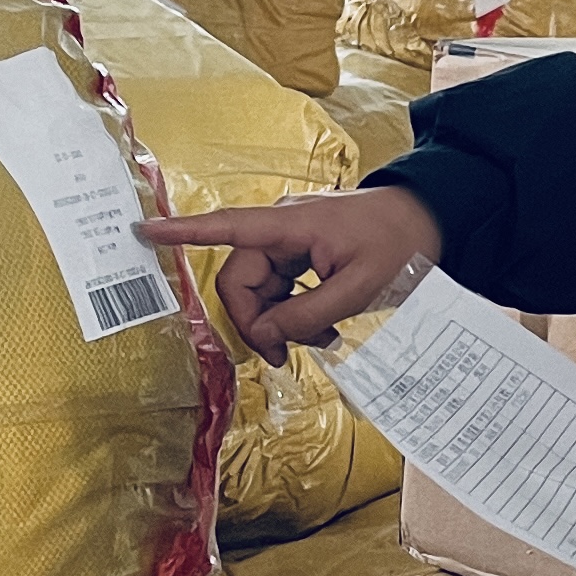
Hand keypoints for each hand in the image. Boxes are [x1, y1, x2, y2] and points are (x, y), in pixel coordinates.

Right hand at [138, 186, 442, 363]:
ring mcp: (292, 242)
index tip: (143, 231)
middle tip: (283, 356)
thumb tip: (266, 335)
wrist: (433, 219)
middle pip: (240, 280)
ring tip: (320, 340)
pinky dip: (294, 313)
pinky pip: (281, 289)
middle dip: (255, 321)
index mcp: (290, 225)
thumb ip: (309, 314)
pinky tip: (323, 329)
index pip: (226, 228)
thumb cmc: (399, 243)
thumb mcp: (359, 287)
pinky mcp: (303, 254)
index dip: (182, 234)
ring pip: (260, 290)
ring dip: (278, 322)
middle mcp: (282, 229)